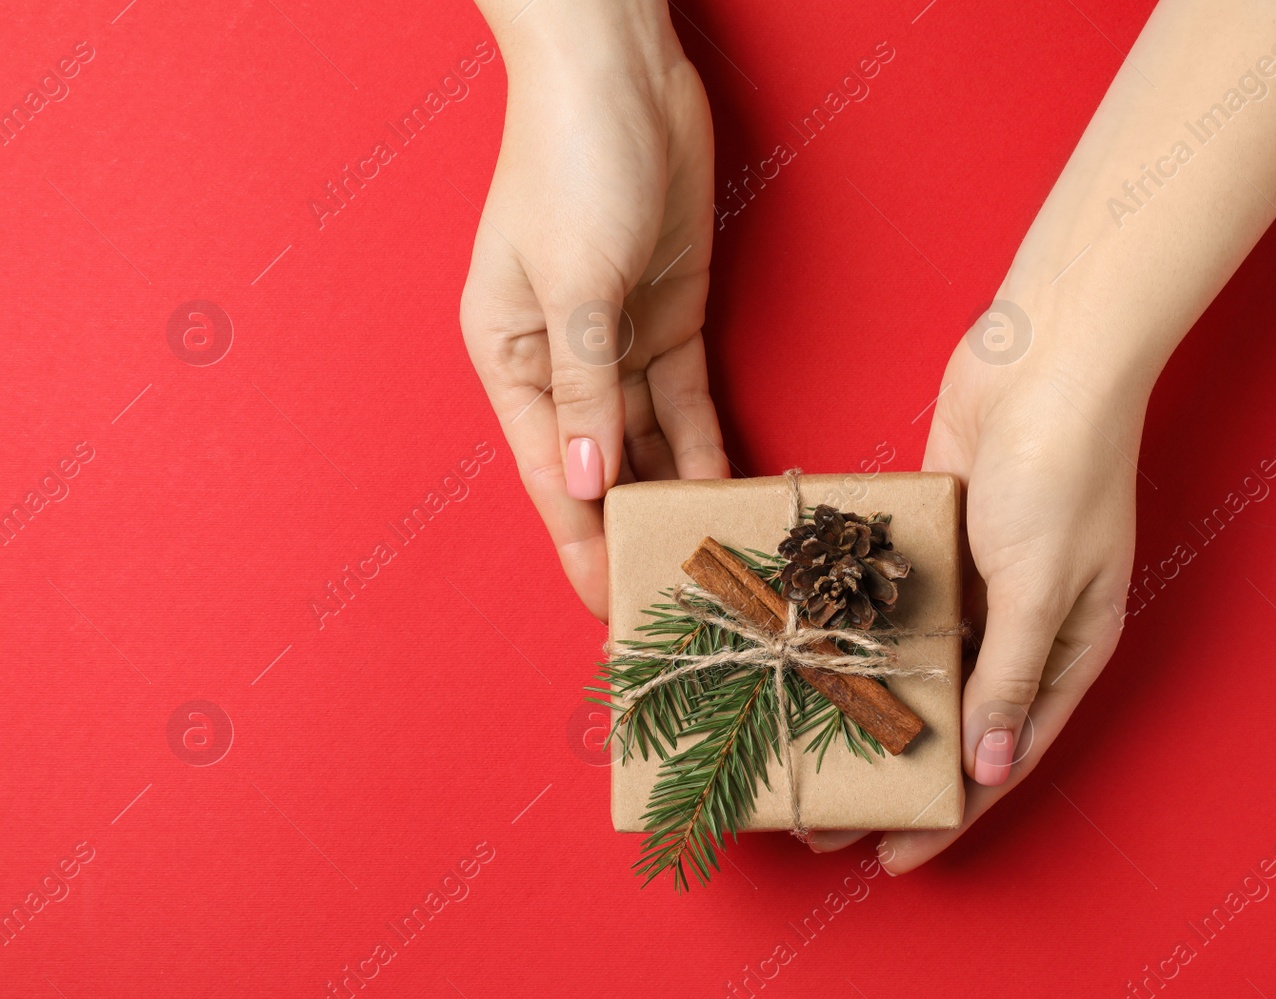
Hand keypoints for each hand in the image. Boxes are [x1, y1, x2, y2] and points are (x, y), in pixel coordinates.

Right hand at [460, 1, 726, 619]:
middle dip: (628, 529)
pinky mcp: (670, 318)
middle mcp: (560, 360)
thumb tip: (591, 482)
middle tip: (669, 599)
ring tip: (706, 556)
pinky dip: (703, 443)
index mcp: (510, 355)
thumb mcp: (575, 285)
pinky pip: (684, 400)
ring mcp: (618, 341)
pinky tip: (723, 489)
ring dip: (671, 492)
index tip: (605, 607)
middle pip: (598, 465)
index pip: (552, 472)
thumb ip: (586, 390)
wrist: (620, 73)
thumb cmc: (571, 164)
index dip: (579, 542)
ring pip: (645, 439)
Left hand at [810, 297, 1142, 871]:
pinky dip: (858, 636)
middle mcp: (1019, 626)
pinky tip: (810, 664)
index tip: (892, 859)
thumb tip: (987, 767)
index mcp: (1065, 650)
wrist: (1048, 358)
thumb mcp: (1039, 585)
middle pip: (950, 721)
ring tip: (806, 753)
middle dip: (892, 773)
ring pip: (915, 669)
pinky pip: (893, 604)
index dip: (949, 815)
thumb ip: (1007, 674)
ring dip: (867, 710)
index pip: (1000, 757)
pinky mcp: (936, 538)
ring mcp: (975, 582)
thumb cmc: (1062, 471)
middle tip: (824, 820)